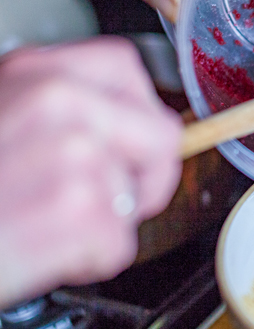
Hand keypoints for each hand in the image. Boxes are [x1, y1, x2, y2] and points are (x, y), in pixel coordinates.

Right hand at [0, 37, 182, 308]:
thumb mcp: (1, 115)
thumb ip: (56, 108)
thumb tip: (123, 123)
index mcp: (38, 71)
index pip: (127, 67)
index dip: (141, 113)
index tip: (132, 141)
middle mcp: (62, 101)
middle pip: (162, 136)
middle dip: (148, 177)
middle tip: (107, 200)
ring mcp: (74, 152)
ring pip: (138, 197)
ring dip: (105, 223)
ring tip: (45, 223)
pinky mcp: (78, 209)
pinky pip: (119, 245)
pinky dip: (89, 260)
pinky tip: (41, 249)